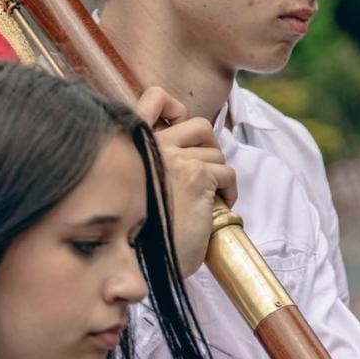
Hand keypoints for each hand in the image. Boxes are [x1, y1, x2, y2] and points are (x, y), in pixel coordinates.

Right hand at [136, 86, 236, 277]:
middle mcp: (152, 145)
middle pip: (198, 125)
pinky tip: (218, 206)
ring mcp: (175, 159)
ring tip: (210, 197)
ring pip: (215, 153)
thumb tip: (176, 161)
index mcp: (132, 146)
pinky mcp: (197, 178)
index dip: (173, 107)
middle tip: (205, 171)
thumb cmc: (134, 235)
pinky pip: (227, 174)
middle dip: (208, 146)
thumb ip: (145, 166)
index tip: (178, 124)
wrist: (140, 260)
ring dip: (218, 174)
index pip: (155, 98)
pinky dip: (228, 190)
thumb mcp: (131, 190)